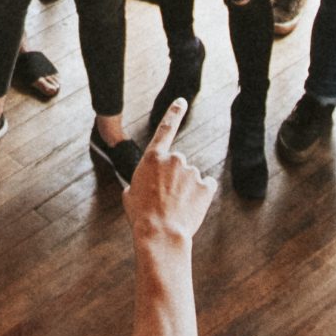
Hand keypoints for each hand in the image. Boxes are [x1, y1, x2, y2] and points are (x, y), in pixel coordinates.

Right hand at [129, 99, 216, 243]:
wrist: (160, 234)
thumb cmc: (140, 216)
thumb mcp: (129, 195)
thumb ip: (138, 183)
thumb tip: (139, 187)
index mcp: (153, 158)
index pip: (165, 128)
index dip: (174, 113)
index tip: (182, 101)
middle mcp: (174, 159)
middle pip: (177, 164)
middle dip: (174, 178)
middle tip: (164, 199)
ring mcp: (192, 172)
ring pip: (191, 178)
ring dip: (186, 190)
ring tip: (175, 209)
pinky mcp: (206, 186)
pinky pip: (206, 187)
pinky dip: (201, 195)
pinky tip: (192, 208)